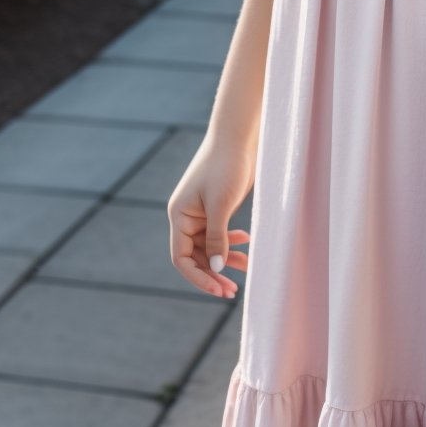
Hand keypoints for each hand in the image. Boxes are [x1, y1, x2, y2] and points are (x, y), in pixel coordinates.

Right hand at [167, 130, 255, 299]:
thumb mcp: (221, 204)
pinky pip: (220, 234)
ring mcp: (201, 213)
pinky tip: (246, 242)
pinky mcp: (217, 208)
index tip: (218, 288)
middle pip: (195, 256)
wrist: (239, 135)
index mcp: (179, 215)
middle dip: (213, 273)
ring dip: (225, 259)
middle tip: (232, 291)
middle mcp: (186, 216)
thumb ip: (217, 237)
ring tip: (246, 268)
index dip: (198, 277)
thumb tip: (217, 269)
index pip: (181, 258)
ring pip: (209, 247)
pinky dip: (231, 241)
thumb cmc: (227, 165)